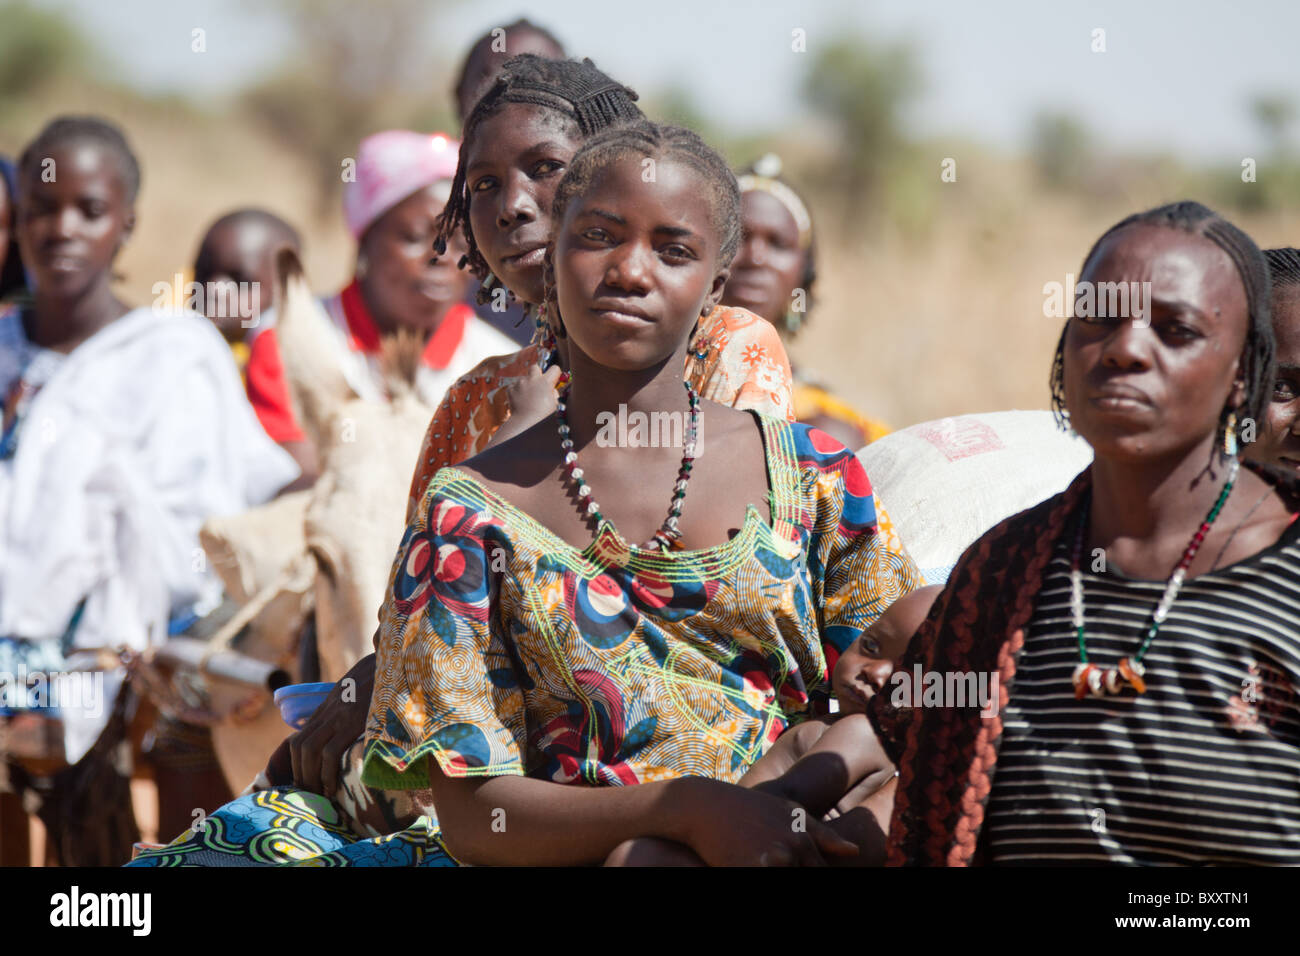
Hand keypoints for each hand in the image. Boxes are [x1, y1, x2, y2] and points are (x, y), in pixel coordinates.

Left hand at [288, 653, 374, 796]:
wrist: (399, 659)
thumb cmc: (387, 677)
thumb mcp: (362, 690)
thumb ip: (353, 707)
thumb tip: (353, 730)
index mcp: (330, 706)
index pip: (299, 738)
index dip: (297, 764)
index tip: (307, 781)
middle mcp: (330, 711)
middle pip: (299, 747)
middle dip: (300, 774)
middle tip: (311, 794)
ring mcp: (340, 715)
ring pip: (309, 750)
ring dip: (311, 776)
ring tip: (322, 794)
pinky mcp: (354, 721)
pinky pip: (330, 752)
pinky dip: (327, 772)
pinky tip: (334, 786)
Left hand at [504, 363, 561, 430]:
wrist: (525, 424)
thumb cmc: (543, 417)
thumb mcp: (555, 404)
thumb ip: (554, 393)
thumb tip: (552, 389)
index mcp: (546, 382)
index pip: (555, 369)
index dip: (555, 374)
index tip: (554, 380)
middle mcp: (532, 379)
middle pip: (535, 367)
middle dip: (537, 373)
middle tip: (538, 385)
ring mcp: (520, 383)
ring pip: (524, 378)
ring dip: (526, 384)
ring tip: (528, 398)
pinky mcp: (511, 390)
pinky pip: (514, 386)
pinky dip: (517, 391)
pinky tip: (520, 401)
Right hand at [677, 778, 859, 866]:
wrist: (704, 807)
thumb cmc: (748, 808)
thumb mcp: (788, 812)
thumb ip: (822, 834)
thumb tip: (855, 851)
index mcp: (804, 840)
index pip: (822, 873)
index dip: (814, 873)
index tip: (791, 864)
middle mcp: (791, 851)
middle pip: (807, 875)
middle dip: (792, 872)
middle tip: (771, 857)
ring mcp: (770, 862)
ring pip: (786, 877)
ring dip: (776, 872)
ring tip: (758, 857)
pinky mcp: (748, 870)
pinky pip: (762, 878)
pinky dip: (756, 872)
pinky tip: (749, 862)